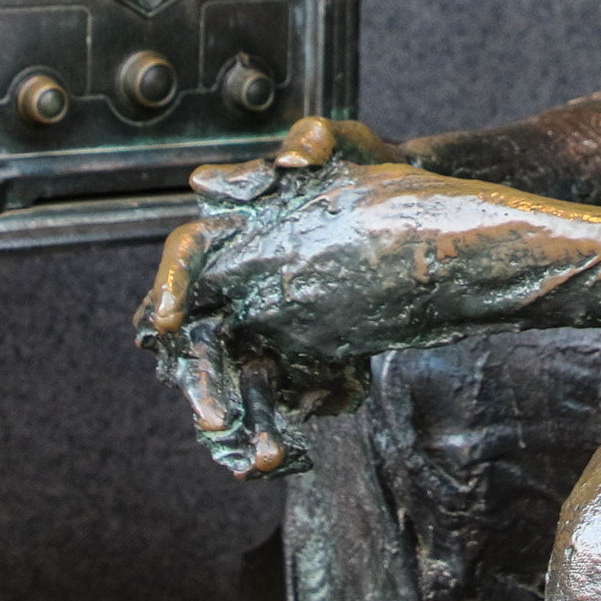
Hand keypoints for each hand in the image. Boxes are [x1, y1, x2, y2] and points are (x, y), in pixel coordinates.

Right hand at [135, 116, 406, 478]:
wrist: (429, 225)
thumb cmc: (378, 174)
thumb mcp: (354, 145)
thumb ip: (319, 141)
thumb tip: (291, 159)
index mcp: (241, 230)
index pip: (189, 256)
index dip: (173, 284)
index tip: (171, 320)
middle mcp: (245, 280)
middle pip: (203, 335)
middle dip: (203, 379)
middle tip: (211, 417)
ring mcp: (271, 321)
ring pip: (238, 377)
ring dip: (242, 419)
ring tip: (260, 457)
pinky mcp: (304, 353)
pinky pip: (278, 397)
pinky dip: (276, 429)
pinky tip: (287, 459)